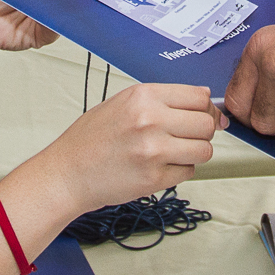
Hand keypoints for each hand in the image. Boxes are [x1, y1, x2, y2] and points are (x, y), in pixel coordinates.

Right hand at [34, 83, 225, 213]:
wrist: (68, 173)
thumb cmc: (92, 139)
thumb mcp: (124, 103)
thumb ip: (163, 99)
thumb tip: (206, 99)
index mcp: (143, 96)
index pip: (199, 96)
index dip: (206, 107)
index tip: (205, 115)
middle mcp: (150, 120)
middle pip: (206, 123)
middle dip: (204, 131)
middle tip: (189, 136)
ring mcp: (154, 151)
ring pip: (204, 150)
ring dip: (195, 153)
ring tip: (174, 152)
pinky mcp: (154, 178)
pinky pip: (188, 172)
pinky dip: (180, 170)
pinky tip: (159, 166)